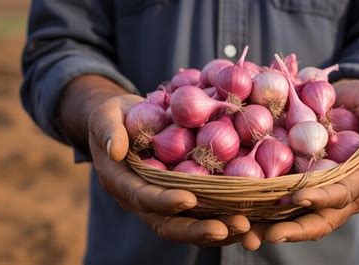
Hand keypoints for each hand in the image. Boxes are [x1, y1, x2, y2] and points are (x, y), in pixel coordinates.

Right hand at [87, 91, 250, 245]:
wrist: (128, 122)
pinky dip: (226, 216)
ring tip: (248, 228)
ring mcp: (165, 201)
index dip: (164, 201)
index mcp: (122, 183)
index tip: (188, 198)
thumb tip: (116, 149)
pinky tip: (252, 217)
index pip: (142, 198)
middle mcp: (144, 199)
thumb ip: (108, 131)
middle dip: (199, 229)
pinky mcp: (183, 194)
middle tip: (229, 228)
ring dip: (219, 229)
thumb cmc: (116, 117)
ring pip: (190, 224)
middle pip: (169, 224)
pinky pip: (204, 212)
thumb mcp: (106, 116)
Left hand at [240, 79, 358, 248]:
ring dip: (277, 229)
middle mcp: (344, 192)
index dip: (325, 195)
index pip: (345, 190)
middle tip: (269, 235)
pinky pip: (287, 209)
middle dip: (297, 229)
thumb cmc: (358, 101)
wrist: (340, 104)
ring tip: (250, 236)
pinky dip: (268, 217)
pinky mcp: (304, 190)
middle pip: (323, 218)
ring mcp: (323, 195)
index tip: (299, 196)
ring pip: (302, 220)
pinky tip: (245, 221)